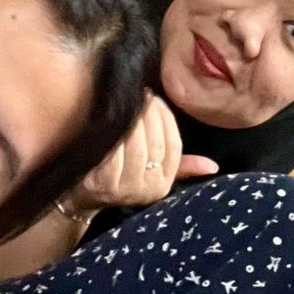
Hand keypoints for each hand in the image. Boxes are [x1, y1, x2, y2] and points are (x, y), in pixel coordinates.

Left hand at [68, 93, 217, 214]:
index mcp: (164, 184)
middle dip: (149, 114)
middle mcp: (148, 189)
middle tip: (142, 95)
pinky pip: (113, 151)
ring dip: (133, 119)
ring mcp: (125, 188)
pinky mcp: (102, 184)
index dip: (166, 119)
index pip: (174, 146)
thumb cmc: (118, 178)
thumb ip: (182, 166)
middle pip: (155, 143)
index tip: (156, 100)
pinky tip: (112, 117)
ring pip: (135, 146)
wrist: (81, 197)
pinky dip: (114, 132)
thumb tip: (212, 166)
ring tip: (129, 101)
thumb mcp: (151, 174)